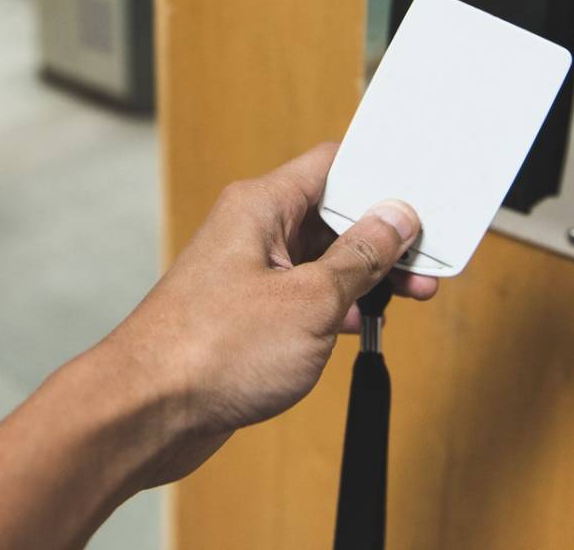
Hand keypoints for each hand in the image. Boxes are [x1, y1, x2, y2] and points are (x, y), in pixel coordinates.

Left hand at [104, 141, 437, 485]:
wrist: (147, 410)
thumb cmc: (212, 348)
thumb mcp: (309, 300)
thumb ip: (359, 257)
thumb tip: (394, 217)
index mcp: (262, 205)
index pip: (332, 163)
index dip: (380, 174)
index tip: (420, 195)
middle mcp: (254, 229)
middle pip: (332, 212)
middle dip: (382, 234)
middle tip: (426, 257)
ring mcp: (250, 271)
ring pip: (322, 256)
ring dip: (366, 273)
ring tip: (413, 292)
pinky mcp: (248, 311)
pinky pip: (305, 293)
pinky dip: (338, 304)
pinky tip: (365, 322)